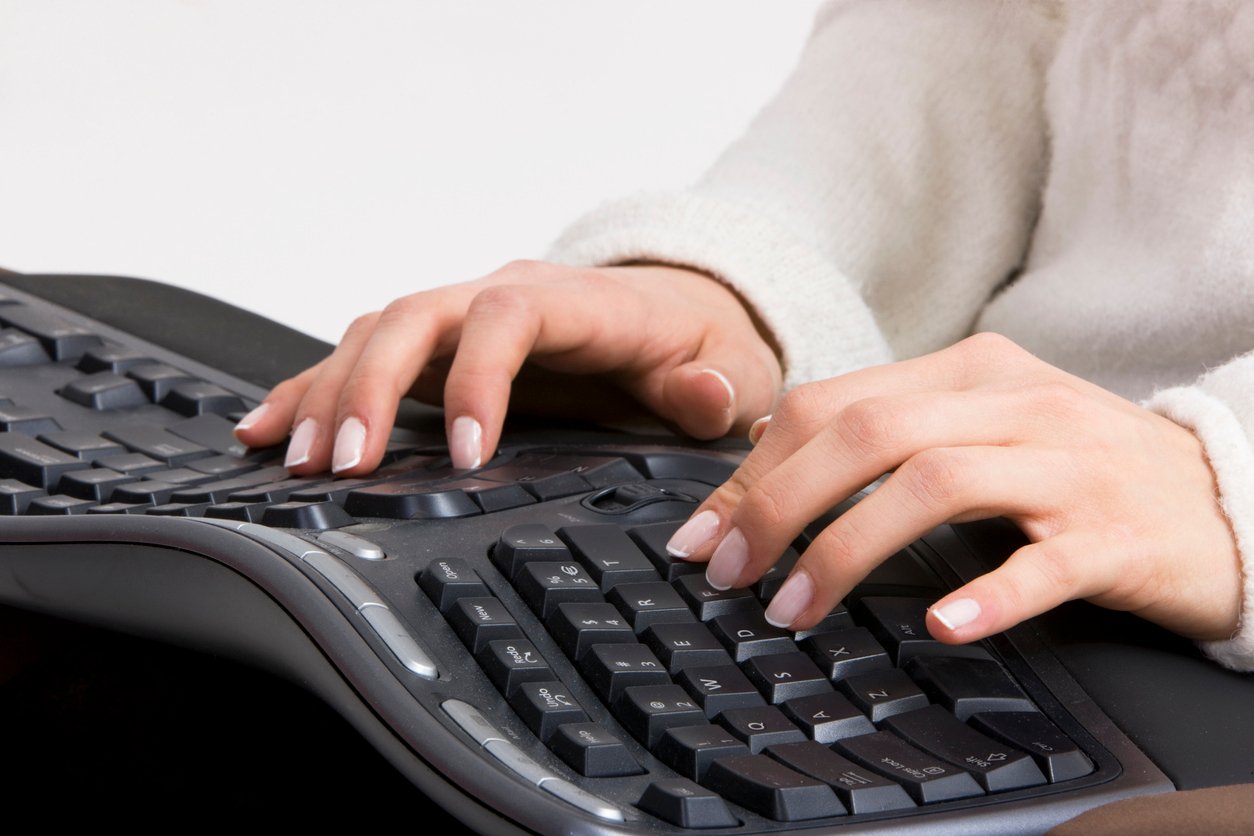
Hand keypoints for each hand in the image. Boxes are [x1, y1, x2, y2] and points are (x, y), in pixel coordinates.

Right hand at [233, 260, 781, 473]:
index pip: (508, 318)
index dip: (479, 378)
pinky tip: (266, 426)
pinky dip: (312, 388)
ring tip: (291, 456)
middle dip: (371, 387)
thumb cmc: (691, 339)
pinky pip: (361, 353)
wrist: (670, 308)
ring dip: (329, 391)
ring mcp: (462, 316)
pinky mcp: (437, 347)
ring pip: (375, 331)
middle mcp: (503, 295)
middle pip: (415, 315)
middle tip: (342, 463)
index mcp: (572, 302)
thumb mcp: (727, 364)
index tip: (471, 454)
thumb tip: (707, 396)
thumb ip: (715, 385)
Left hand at [665, 333, 1242, 644]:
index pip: (832, 404)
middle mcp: (1013, 404)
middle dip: (779, 506)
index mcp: (968, 372)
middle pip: (868, 435)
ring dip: (848, 551)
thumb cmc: (1076, 467)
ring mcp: (1067, 465)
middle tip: (731, 572)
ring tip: (796, 608)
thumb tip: (765, 447)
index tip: (705, 532)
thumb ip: (881, 428)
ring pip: (936, 485)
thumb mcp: (977, 426)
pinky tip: (940, 626)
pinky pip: (1042, 563)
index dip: (755, 468)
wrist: (1219, 495)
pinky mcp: (1115, 534)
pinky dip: (985, 595)